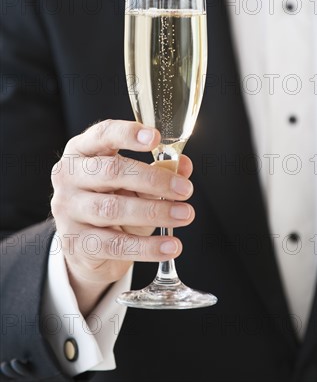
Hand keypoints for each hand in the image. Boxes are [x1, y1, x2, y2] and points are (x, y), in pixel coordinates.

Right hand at [50, 119, 193, 315]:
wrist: (87, 247)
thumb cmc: (111, 200)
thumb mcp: (133, 182)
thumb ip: (158, 170)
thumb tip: (183, 165)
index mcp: (81, 150)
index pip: (102, 135)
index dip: (128, 134)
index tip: (155, 138)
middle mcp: (68, 176)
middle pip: (111, 171)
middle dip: (153, 179)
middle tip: (185, 189)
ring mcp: (67, 210)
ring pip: (113, 209)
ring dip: (155, 212)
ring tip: (185, 215)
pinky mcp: (75, 243)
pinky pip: (115, 245)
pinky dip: (148, 247)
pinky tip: (171, 246)